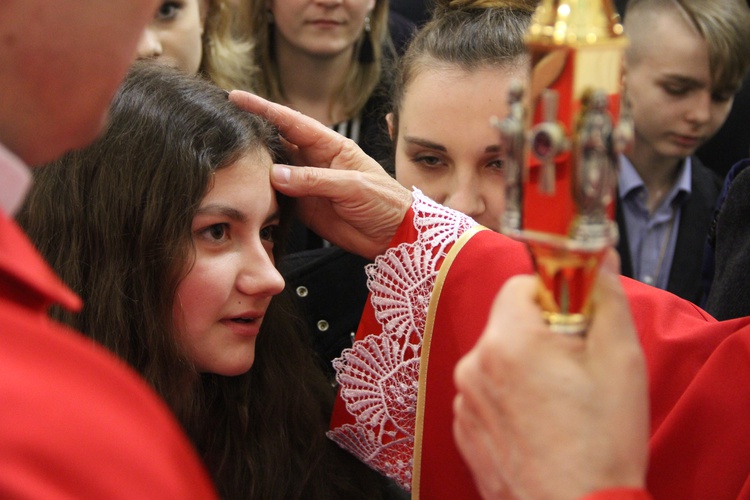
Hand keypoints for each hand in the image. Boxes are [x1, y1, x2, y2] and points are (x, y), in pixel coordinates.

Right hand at [228, 90, 411, 259]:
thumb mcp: (353, 186)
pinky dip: (260, 193)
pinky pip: (276, 197)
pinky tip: (243, 189)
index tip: (236, 98)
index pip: (291, 122)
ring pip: (273, 170)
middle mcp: (315, 161)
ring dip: (253, 165)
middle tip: (222, 126)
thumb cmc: (384, 202)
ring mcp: (307, 184)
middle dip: (252, 133)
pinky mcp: (303, 207)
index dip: (264, 109)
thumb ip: (315, 180)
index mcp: (330, 146)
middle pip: (277, 142)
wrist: (394, 235)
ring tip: (224, 157)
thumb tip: (277, 175)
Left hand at [453, 251, 647, 498]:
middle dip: (543, 333)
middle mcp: (474, 366)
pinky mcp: (464, 429)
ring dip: (525, 367)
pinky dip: (510, 397)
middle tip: (576, 367)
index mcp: (507, 342)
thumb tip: (596, 258)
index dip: (555, 296)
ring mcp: (465, 400)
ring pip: (498, 358)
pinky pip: (487, 392)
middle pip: (509, 323)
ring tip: (560, 403)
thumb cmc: (600, 445)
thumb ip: (605, 298)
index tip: (577, 320)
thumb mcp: (620, 361)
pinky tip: (540, 424)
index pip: (520, 285)